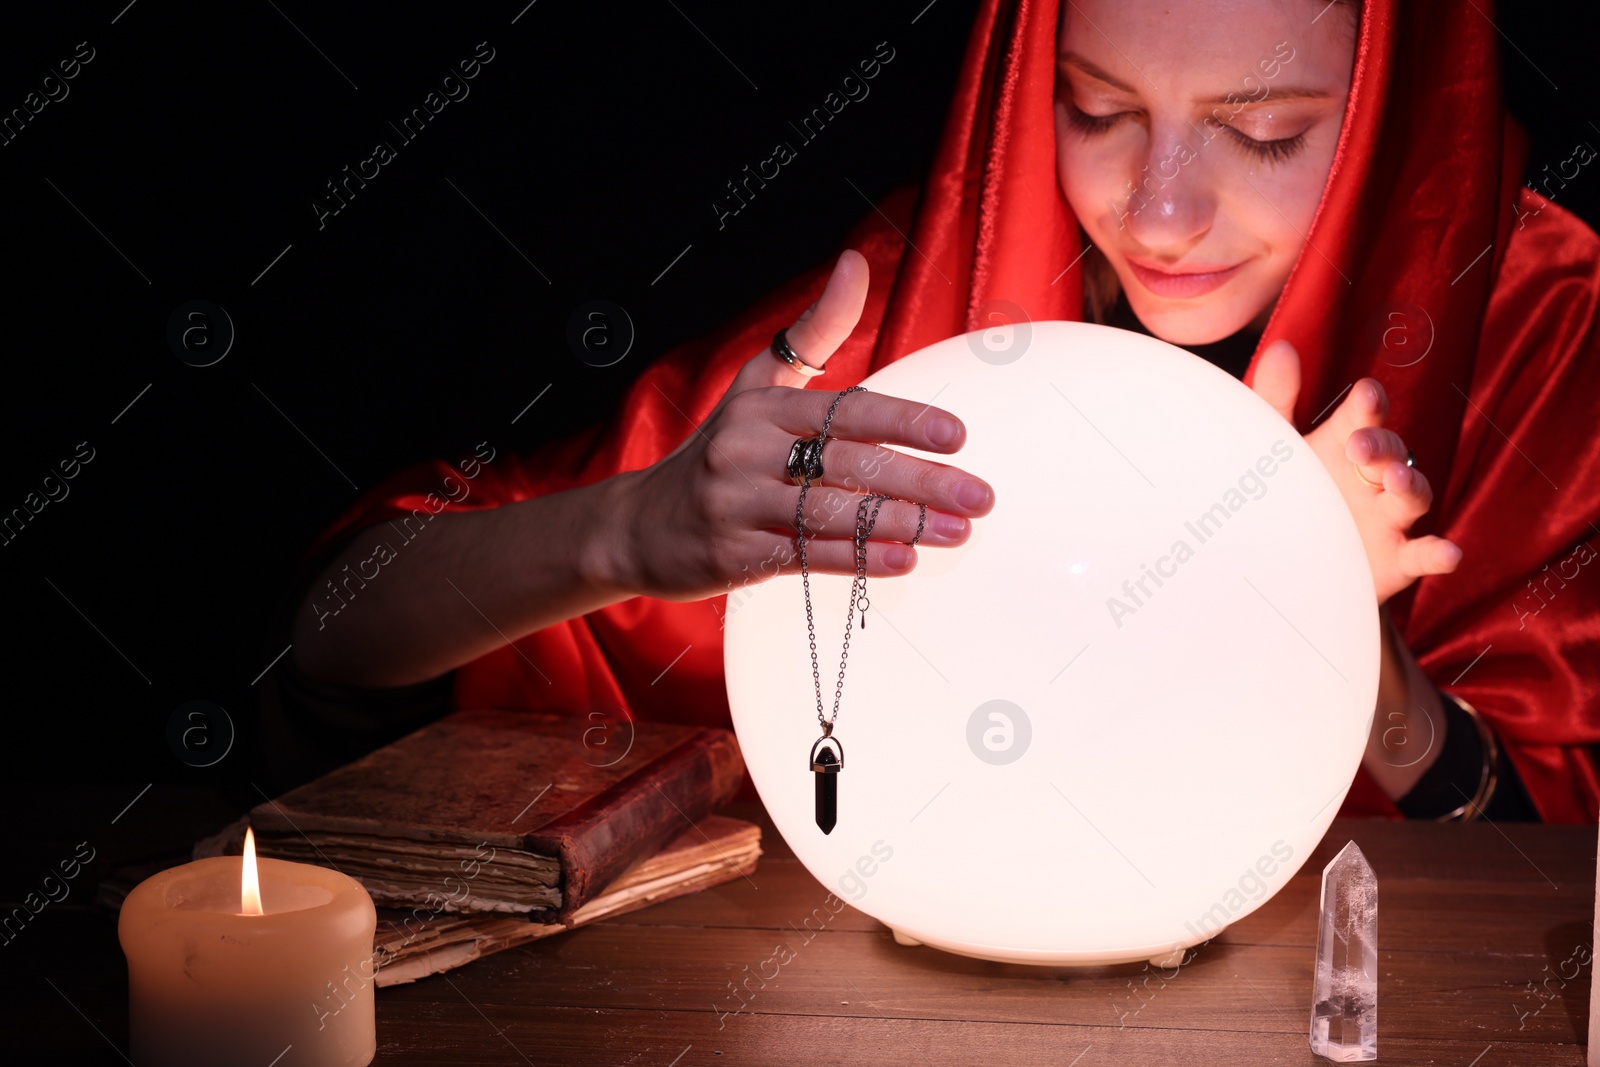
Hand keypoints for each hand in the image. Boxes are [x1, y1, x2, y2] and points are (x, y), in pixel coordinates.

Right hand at [611, 248, 996, 602]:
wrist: (638, 525)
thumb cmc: (717, 451)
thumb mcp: (758, 382)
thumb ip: (815, 330)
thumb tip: (856, 262)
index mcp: (764, 406)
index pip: (844, 410)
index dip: (902, 421)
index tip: (956, 436)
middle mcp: (749, 450)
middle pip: (848, 463)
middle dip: (921, 481)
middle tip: (980, 496)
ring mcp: (739, 504)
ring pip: (833, 513)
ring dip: (902, 524)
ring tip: (957, 532)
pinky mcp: (734, 555)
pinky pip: (806, 557)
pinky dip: (858, 560)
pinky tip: (903, 561)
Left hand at [1251, 339, 1461, 604]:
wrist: (1293, 562)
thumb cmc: (1294, 490)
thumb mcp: (1280, 446)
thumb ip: (1278, 399)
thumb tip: (1282, 346)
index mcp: (1348, 442)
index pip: (1362, 416)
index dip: (1367, 406)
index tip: (1366, 395)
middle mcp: (1375, 475)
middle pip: (1389, 453)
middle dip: (1380, 446)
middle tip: (1360, 445)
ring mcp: (1390, 516)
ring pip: (1411, 496)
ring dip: (1409, 487)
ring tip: (1397, 482)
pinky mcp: (1399, 558)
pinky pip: (1423, 554)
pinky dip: (1439, 553)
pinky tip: (1450, 552)